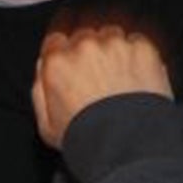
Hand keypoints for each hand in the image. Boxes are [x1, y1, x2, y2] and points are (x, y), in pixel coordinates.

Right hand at [31, 22, 171, 150]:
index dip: (67, 54)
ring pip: (112, 35)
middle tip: (101, 77)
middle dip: (91, 52)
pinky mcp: (143, 49)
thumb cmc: (88, 140)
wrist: (128, 147)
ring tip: (121, 79)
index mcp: (57, 62)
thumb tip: (43, 65)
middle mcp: (84, 46)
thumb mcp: (46, 125)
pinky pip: (138, 41)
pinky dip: (138, 55)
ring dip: (115, 50)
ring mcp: (115, 45)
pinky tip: (137, 78)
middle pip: (86, 35)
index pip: (57, 41)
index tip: (76, 65)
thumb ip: (39, 90)